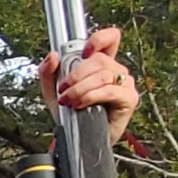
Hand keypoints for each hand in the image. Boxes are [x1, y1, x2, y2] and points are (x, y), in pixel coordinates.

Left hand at [40, 25, 139, 144]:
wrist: (78, 139)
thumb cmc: (71, 113)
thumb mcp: (53, 91)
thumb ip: (48, 72)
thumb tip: (52, 56)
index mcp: (100, 63)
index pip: (110, 39)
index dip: (100, 38)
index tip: (84, 50)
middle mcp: (115, 70)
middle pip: (99, 59)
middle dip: (76, 74)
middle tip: (63, 89)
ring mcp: (124, 83)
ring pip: (102, 75)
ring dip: (80, 88)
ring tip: (68, 100)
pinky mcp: (129, 98)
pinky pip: (109, 90)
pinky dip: (90, 96)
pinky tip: (80, 104)